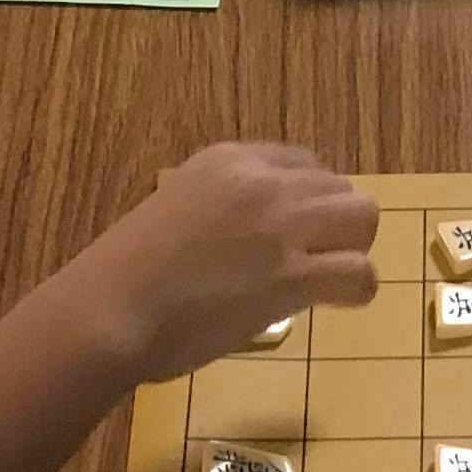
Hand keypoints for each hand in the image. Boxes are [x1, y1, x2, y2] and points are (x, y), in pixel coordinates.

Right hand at [73, 142, 380, 380]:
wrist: (109, 310)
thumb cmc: (124, 275)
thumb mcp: (171, 209)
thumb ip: (217, 208)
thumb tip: (247, 237)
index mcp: (228, 160)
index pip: (303, 163)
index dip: (309, 201)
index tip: (294, 232)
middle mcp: (262, 183)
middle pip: (340, 187)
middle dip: (335, 225)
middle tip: (312, 260)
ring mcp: (280, 226)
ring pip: (362, 219)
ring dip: (351, 250)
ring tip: (326, 279)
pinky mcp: (291, 275)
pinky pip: (359, 274)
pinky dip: (354, 291)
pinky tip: (332, 303)